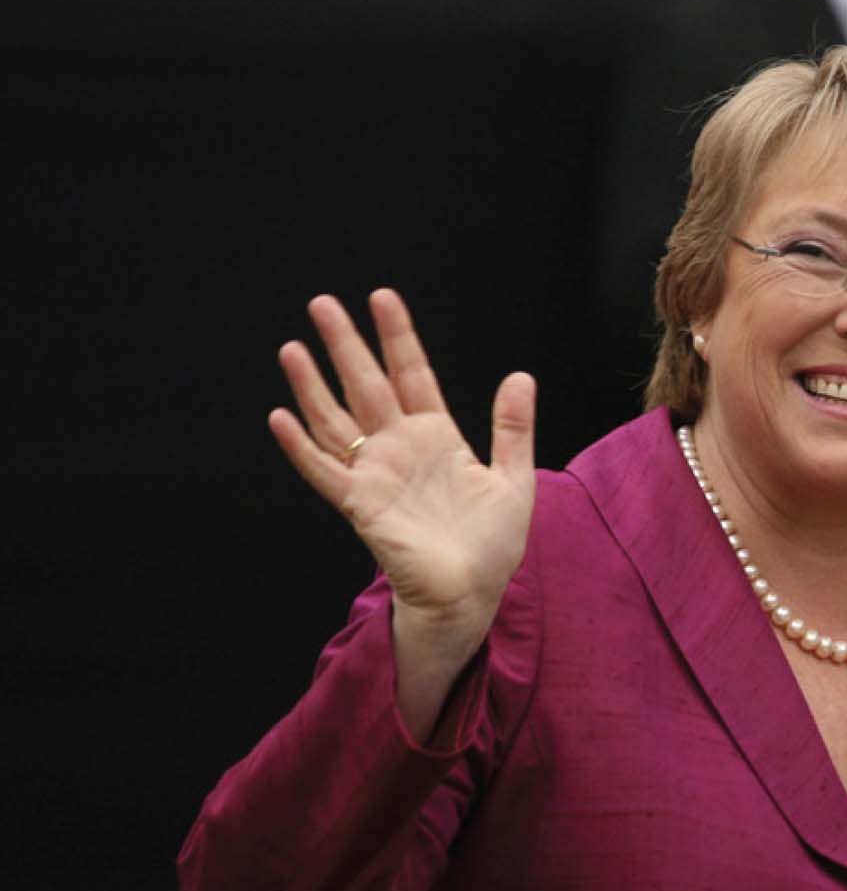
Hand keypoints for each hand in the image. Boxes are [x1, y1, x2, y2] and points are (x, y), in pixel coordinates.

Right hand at [269, 289, 534, 738]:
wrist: (472, 593)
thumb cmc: (492, 543)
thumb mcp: (513, 478)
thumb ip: (512, 428)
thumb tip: (520, 376)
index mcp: (438, 437)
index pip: (412, 374)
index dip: (398, 337)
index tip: (382, 297)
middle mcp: (401, 448)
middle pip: (366, 385)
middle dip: (345, 345)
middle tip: (322, 302)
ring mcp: (377, 474)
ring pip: (336, 420)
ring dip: (312, 385)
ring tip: (292, 348)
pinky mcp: (362, 505)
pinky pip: (325, 471)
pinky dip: (301, 447)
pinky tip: (280, 418)